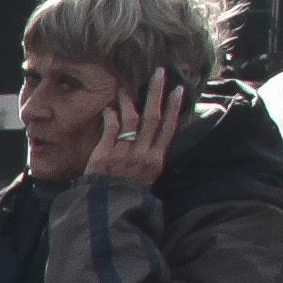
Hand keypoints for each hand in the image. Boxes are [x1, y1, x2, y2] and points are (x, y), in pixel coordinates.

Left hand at [98, 70, 187, 193]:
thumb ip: (152, 155)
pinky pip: (110, 129)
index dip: (174, 107)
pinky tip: (110, 107)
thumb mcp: (148, 176)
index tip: (178, 90)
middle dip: (156, 93)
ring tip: (126, 86)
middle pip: (152, 117)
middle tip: (159, 73)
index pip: (168, 128)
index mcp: (156, 159)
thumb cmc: (128, 192)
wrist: (107, 208)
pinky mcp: (105, 154)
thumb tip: (157, 134)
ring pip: (130, 120)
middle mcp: (143, 154)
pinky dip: (111, 116)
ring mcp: (124, 153)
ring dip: (129, 100)